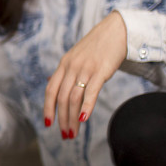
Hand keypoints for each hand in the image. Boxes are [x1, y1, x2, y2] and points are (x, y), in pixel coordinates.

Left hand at [43, 11, 126, 138]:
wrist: (117, 30)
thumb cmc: (96, 46)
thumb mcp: (74, 57)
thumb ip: (63, 72)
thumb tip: (50, 83)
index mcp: (63, 65)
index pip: (50, 90)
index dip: (48, 108)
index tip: (48, 123)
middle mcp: (71, 67)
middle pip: (62, 98)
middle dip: (61, 119)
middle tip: (65, 135)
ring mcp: (85, 69)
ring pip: (74, 98)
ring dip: (72, 118)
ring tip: (73, 132)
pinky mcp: (101, 71)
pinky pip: (91, 92)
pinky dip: (86, 107)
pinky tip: (84, 120)